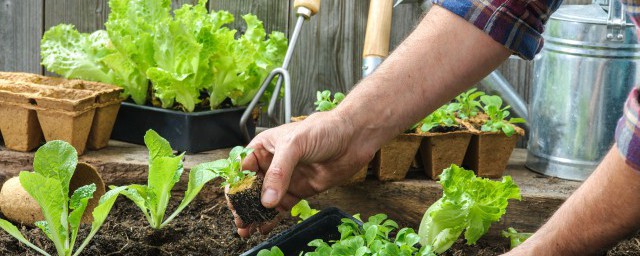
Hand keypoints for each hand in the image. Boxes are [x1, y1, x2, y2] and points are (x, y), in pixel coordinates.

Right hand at [230, 110, 376, 236]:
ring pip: (265, 200)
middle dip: (243, 204)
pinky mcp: (299, 190)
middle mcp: (272, 164)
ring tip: (247, 228)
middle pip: (251, 188)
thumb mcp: (295, 144)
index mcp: (264, 147)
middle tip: (240, 220)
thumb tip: (266, 199)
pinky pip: (282, 207)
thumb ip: (279, 172)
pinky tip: (265, 227)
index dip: (236, 185)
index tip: (233, 201)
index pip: (242, 168)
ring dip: (255, 214)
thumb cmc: (323, 129)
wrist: (353, 137)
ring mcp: (286, 179)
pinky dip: (273, 218)